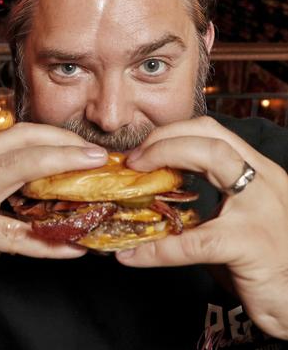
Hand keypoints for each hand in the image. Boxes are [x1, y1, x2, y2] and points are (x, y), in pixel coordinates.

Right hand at [0, 122, 107, 306]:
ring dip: (64, 174)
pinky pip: (17, 233)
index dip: (53, 136)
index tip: (82, 145)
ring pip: (21, 172)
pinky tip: (73, 248)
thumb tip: (54, 198)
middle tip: (99, 156)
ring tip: (97, 189)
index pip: (15, 134)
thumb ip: (5, 196)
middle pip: (22, 143)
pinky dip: (50, 242)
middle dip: (66, 146)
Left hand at [117, 116, 287, 339]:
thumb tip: (146, 190)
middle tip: (133, 159)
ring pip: (212, 158)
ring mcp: (260, 209)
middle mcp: (264, 181)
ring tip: (133, 175)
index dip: (172, 133)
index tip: (142, 150)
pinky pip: (193, 241)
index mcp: (257, 172)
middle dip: (165, 137)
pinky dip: (156, 248)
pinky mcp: (248, 245)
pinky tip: (130, 256)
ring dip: (165, 156)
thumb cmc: (258, 261)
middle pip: (211, 134)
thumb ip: (200, 199)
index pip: (213, 132)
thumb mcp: (231, 218)